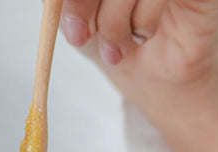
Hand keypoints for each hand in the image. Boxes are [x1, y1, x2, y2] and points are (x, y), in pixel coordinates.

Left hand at [60, 0, 217, 151]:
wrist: (164, 78)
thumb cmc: (122, 41)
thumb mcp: (84, 23)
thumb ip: (66, 4)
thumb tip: (53, 1)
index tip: (68, 25)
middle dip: (85, 4)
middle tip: (81, 36)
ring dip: (114, 20)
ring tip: (117, 48)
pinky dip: (143, 19)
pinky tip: (144, 35)